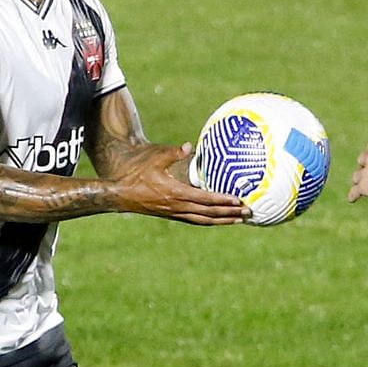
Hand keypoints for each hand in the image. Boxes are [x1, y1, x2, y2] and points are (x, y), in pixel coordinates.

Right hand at [111, 142, 251, 224]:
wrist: (119, 193)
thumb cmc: (136, 172)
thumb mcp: (154, 158)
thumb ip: (173, 152)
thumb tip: (190, 145)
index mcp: (175, 193)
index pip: (205, 199)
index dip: (222, 201)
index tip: (238, 200)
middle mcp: (177, 207)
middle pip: (209, 214)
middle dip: (229, 214)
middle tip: (248, 213)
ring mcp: (174, 213)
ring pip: (203, 221)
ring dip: (222, 221)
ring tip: (239, 220)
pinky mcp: (171, 215)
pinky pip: (195, 220)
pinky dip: (209, 221)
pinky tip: (218, 220)